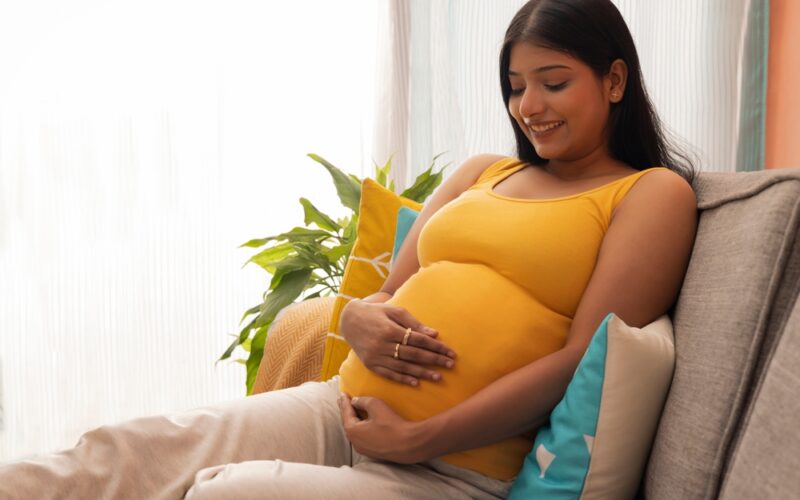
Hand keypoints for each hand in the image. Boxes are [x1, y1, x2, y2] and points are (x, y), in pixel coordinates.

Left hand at [338, 392, 429, 463]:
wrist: (409, 444)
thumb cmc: (392, 424)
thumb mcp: (376, 406)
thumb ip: (362, 401)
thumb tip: (354, 401)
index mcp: (352, 431)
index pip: (346, 413)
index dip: (344, 402)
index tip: (342, 394)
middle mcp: (355, 442)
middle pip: (349, 423)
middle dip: (347, 412)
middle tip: (344, 402)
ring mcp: (364, 450)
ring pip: (356, 432)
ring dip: (354, 421)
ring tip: (354, 412)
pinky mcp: (373, 453)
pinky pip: (363, 438)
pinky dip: (362, 429)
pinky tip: (365, 425)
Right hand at [339, 300, 455, 385]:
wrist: (349, 320)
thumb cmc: (376, 312)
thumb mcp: (394, 311)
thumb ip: (413, 322)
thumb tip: (433, 334)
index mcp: (390, 330)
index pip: (419, 340)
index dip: (436, 346)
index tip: (450, 352)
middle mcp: (382, 345)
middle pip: (413, 354)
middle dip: (434, 360)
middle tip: (450, 364)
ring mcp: (375, 356)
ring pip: (403, 367)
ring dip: (422, 373)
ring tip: (438, 377)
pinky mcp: (370, 365)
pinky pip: (389, 374)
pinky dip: (403, 379)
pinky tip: (416, 383)